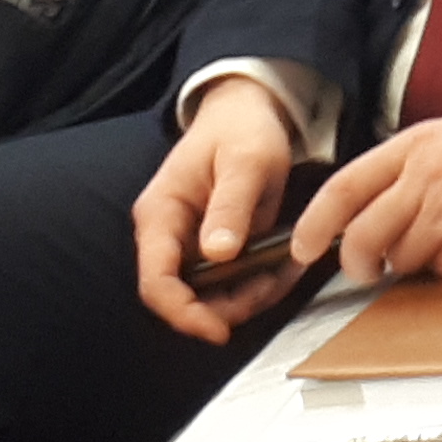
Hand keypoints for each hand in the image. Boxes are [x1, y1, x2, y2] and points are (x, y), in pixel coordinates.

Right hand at [133, 76, 307, 342]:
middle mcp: (166, 236)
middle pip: (184, 297)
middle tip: (272, 288)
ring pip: (210, 296)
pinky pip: (229, 282)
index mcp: (160, 214)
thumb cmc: (242, 129)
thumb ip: (231, 205)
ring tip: (286, 273)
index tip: (220, 330)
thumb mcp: (245, 161)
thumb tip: (217, 253)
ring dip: (248, 297)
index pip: (156, 282)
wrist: (246, 112)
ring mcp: (188, 244)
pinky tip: (283, 268)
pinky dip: (256, 283)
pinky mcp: (212, 249)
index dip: (183, 314)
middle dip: (228, 307)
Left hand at [294, 110, 441, 290]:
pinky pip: (439, 272)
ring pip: (399, 259)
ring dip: (412, 261)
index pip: (344, 189)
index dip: (315, 223)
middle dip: (355, 261)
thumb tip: (375, 201)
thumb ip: (410, 165)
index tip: (303, 246)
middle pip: (361, 235)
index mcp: (415, 148)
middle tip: (363, 268)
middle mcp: (423, 182)